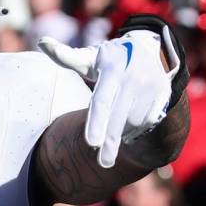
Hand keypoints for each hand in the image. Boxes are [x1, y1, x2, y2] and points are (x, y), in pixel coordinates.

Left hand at [39, 28, 179, 167]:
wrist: (152, 47)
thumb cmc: (111, 58)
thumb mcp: (90, 57)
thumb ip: (65, 56)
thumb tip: (41, 42)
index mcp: (112, 69)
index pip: (101, 101)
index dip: (96, 123)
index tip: (91, 143)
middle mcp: (133, 78)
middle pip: (118, 118)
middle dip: (110, 142)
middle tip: (102, 163)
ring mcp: (151, 87)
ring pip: (133, 121)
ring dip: (121, 133)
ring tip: (112, 132)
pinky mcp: (164, 95)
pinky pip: (147, 121)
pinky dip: (135, 129)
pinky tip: (128, 127)